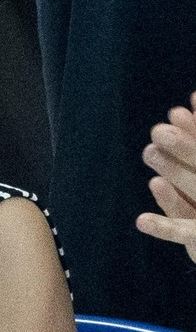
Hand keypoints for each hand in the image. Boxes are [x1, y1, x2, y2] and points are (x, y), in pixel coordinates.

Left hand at [136, 92, 195, 263]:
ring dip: (174, 171)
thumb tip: (191, 99)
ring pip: (195, 190)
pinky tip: (141, 220)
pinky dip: (164, 227)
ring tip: (149, 152)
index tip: (175, 112)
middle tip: (158, 131)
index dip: (195, 129)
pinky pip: (184, 232)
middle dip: (184, 146)